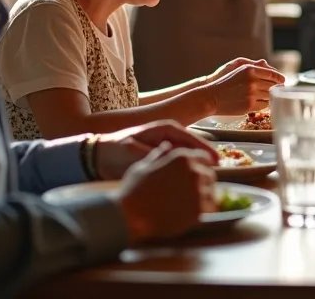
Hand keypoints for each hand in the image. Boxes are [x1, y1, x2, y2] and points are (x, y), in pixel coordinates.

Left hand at [93, 120, 218, 180]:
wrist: (99, 158)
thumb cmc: (115, 151)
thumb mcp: (133, 152)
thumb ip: (154, 156)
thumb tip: (172, 161)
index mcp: (165, 129)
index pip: (191, 138)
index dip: (205, 150)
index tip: (215, 161)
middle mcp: (170, 137)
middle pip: (194, 148)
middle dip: (205, 161)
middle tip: (214, 175)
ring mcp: (168, 148)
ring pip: (189, 158)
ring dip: (197, 168)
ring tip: (207, 182)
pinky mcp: (164, 160)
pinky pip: (181, 166)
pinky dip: (188, 173)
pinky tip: (193, 185)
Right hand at [116, 143, 216, 243]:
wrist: (129, 215)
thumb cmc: (133, 189)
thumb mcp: (144, 166)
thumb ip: (159, 155)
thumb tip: (167, 146)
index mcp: (182, 157)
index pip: (204, 157)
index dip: (202, 165)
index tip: (199, 172)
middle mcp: (194, 171)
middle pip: (209, 175)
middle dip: (203, 181)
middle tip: (193, 191)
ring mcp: (198, 191)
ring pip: (211, 192)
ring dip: (205, 196)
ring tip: (192, 203)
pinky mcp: (199, 211)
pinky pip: (209, 209)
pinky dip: (205, 210)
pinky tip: (194, 213)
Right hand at [206, 57, 285, 115]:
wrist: (211, 97)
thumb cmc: (225, 82)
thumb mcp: (238, 69)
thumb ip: (255, 67)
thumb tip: (270, 68)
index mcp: (250, 69)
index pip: (272, 74)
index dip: (280, 78)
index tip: (283, 81)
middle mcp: (252, 81)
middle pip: (273, 85)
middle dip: (277, 88)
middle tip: (280, 90)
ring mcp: (251, 94)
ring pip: (270, 96)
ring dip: (271, 96)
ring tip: (271, 96)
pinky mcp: (249, 105)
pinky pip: (264, 105)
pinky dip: (266, 104)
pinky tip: (263, 102)